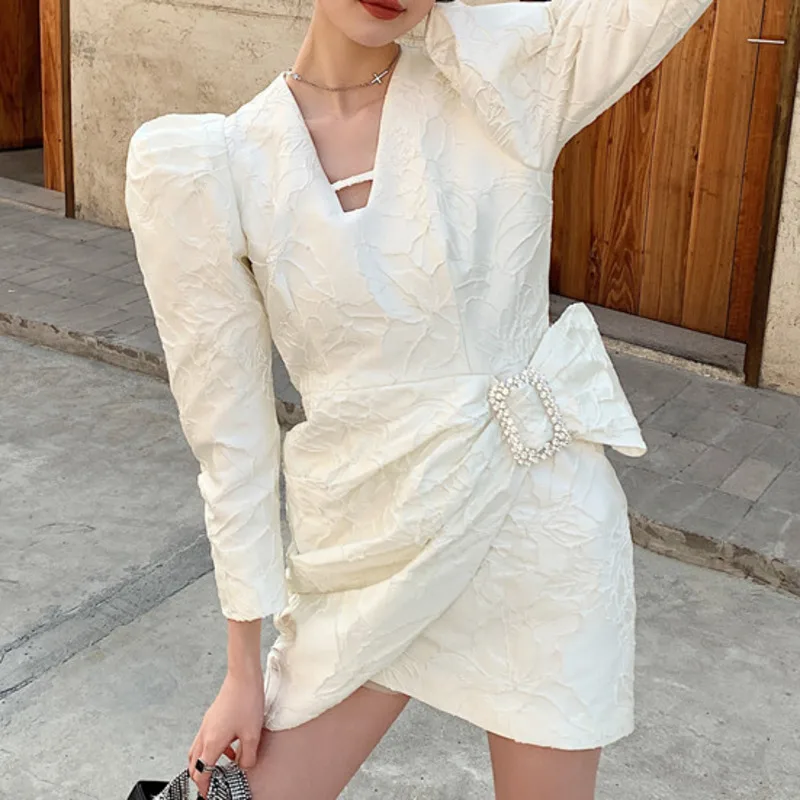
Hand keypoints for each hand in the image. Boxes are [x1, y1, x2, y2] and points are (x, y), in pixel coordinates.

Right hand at [188, 667, 264, 795]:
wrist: (243, 676)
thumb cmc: (246, 700)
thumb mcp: (252, 734)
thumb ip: (248, 756)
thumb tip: (245, 766)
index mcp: (212, 742)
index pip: (201, 772)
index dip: (204, 787)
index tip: (209, 794)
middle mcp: (205, 734)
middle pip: (194, 763)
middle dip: (200, 777)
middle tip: (210, 786)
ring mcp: (207, 724)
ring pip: (198, 751)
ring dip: (205, 762)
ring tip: (220, 769)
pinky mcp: (212, 717)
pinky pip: (207, 739)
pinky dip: (213, 749)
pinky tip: (230, 747)